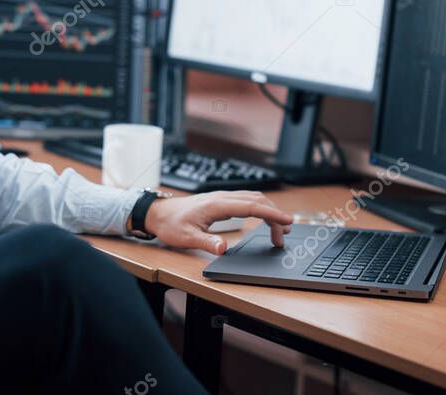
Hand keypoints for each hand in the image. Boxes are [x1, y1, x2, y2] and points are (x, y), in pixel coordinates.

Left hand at [143, 190, 292, 254]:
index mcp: (216, 205)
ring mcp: (222, 198)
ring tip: (279, 230)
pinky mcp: (221, 202)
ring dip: (269, 211)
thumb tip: (223, 248)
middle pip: (257, 200)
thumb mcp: (186, 237)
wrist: (158, 213)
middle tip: (285, 235)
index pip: (251, 206)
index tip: (288, 221)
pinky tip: (264, 219)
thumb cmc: (171, 224)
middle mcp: (222, 198)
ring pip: (253, 199)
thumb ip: (207, 243)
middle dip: (275, 215)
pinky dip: (260, 208)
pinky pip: (246, 201)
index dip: (272, 213)